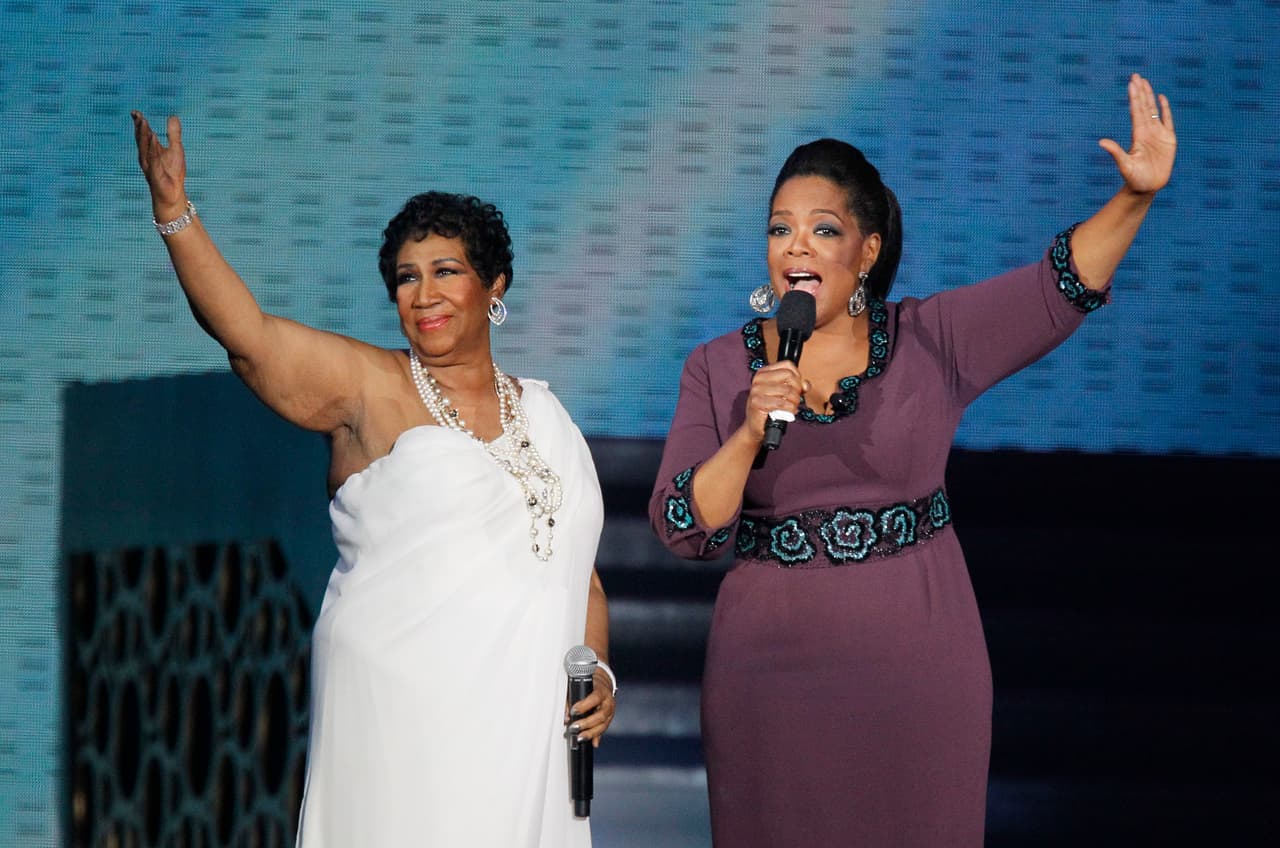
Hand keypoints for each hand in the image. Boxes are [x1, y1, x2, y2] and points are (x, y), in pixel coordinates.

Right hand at [130, 111, 188, 218]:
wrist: (173, 194)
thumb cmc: (173, 173)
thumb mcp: (176, 149)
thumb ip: (173, 134)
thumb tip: (173, 116)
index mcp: (151, 150)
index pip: (144, 134)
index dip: (139, 123)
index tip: (135, 112)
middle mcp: (146, 156)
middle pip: (141, 139)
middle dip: (139, 127)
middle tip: (137, 114)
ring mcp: (150, 165)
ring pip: (145, 147)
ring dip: (143, 135)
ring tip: (142, 122)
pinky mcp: (155, 173)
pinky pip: (153, 159)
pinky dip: (152, 149)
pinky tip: (152, 138)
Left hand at [565, 668, 616, 747]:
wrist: (602, 685)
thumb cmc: (589, 685)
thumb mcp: (580, 686)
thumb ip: (571, 699)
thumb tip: (566, 715)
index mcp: (602, 690)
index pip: (595, 698)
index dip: (584, 705)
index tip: (573, 711)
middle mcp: (608, 702)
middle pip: (600, 715)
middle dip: (587, 723)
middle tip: (574, 727)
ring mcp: (610, 711)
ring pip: (603, 724)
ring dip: (591, 733)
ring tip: (580, 738)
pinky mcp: (609, 719)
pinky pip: (603, 729)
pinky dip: (597, 737)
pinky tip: (593, 742)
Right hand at [741, 360, 806, 442]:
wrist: (756, 426)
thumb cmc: (770, 409)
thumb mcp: (784, 394)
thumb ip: (796, 386)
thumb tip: (805, 385)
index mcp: (764, 372)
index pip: (787, 365)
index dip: (797, 377)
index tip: (797, 388)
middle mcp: (758, 379)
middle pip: (789, 376)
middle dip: (797, 390)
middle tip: (795, 400)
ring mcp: (756, 390)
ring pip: (788, 390)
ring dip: (794, 402)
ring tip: (791, 407)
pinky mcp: (756, 402)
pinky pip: (782, 403)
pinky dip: (789, 409)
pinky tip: (788, 412)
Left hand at [1098, 73, 1175, 194]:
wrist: (1147, 187)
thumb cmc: (1134, 178)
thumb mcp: (1125, 165)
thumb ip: (1115, 152)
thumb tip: (1101, 142)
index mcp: (1137, 135)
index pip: (1135, 111)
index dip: (1134, 97)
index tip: (1131, 84)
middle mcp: (1147, 131)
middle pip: (1143, 106)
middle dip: (1140, 91)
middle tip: (1136, 75)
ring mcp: (1158, 134)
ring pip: (1153, 110)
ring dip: (1150, 96)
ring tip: (1145, 82)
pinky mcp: (1169, 139)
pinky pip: (1167, 120)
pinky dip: (1165, 109)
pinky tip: (1161, 98)